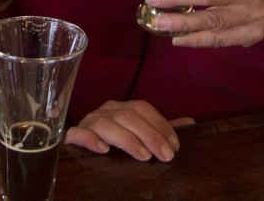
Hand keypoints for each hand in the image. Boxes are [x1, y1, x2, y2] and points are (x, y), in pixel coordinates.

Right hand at [64, 100, 192, 161]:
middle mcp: (104, 111)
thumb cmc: (114, 143)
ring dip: (127, 139)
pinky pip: (77, 134)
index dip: (160, 124)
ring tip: (143, 156)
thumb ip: (160, 130)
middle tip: (166, 156)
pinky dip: (90, 139)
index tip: (175, 145)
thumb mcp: (139, 135)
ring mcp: (87, 122)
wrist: (80, 149)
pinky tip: (103, 150)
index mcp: (120, 108)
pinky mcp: (72, 136)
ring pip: (106, 124)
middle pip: (127, 116)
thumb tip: (191, 123)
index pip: (142, 108)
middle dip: (150, 135)